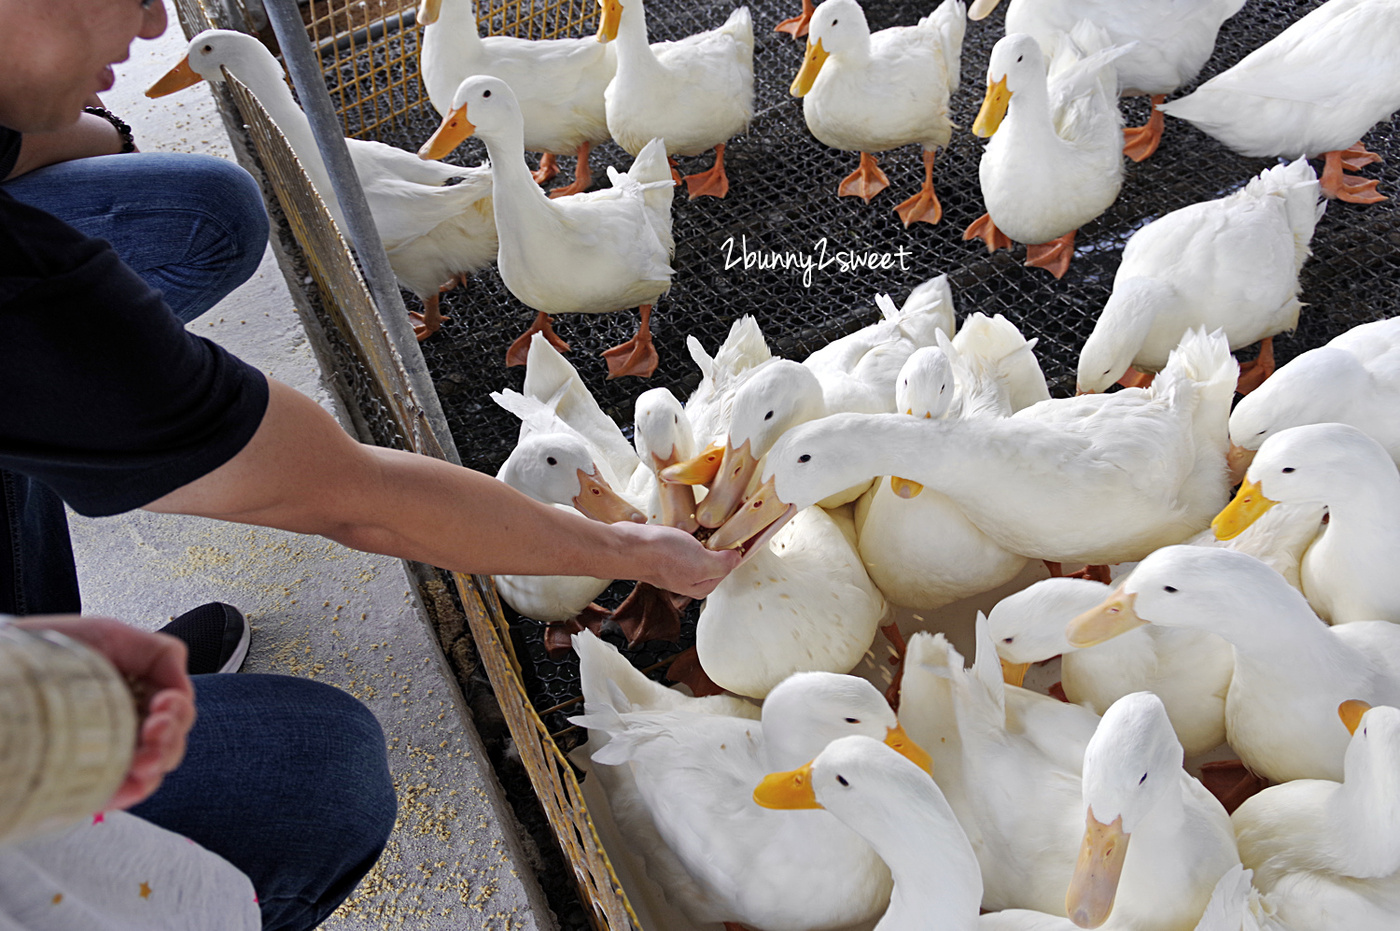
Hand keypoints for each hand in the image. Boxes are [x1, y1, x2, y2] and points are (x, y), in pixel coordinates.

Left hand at [13, 616, 195, 810]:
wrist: (10, 659)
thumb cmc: (53, 647)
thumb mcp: (113, 635)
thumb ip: (161, 653)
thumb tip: (181, 689)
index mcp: (142, 694)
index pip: (177, 712)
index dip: (178, 712)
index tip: (163, 705)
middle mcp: (129, 725)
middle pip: (170, 745)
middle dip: (169, 740)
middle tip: (154, 731)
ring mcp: (109, 751)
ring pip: (150, 772)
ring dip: (155, 766)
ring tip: (144, 759)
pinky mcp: (84, 775)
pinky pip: (116, 793)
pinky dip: (128, 791)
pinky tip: (131, 782)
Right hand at [613, 522, 741, 597]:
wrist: (629, 547)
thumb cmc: (662, 557)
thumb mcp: (701, 563)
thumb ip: (723, 564)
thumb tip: (736, 558)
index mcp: (702, 586)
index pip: (728, 566)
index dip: (734, 548)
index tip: (737, 531)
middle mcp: (691, 577)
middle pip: (715, 557)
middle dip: (719, 540)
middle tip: (722, 522)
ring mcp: (678, 564)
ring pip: (700, 546)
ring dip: (705, 532)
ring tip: (705, 520)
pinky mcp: (667, 550)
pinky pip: (686, 539)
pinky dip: (690, 530)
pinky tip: (689, 521)